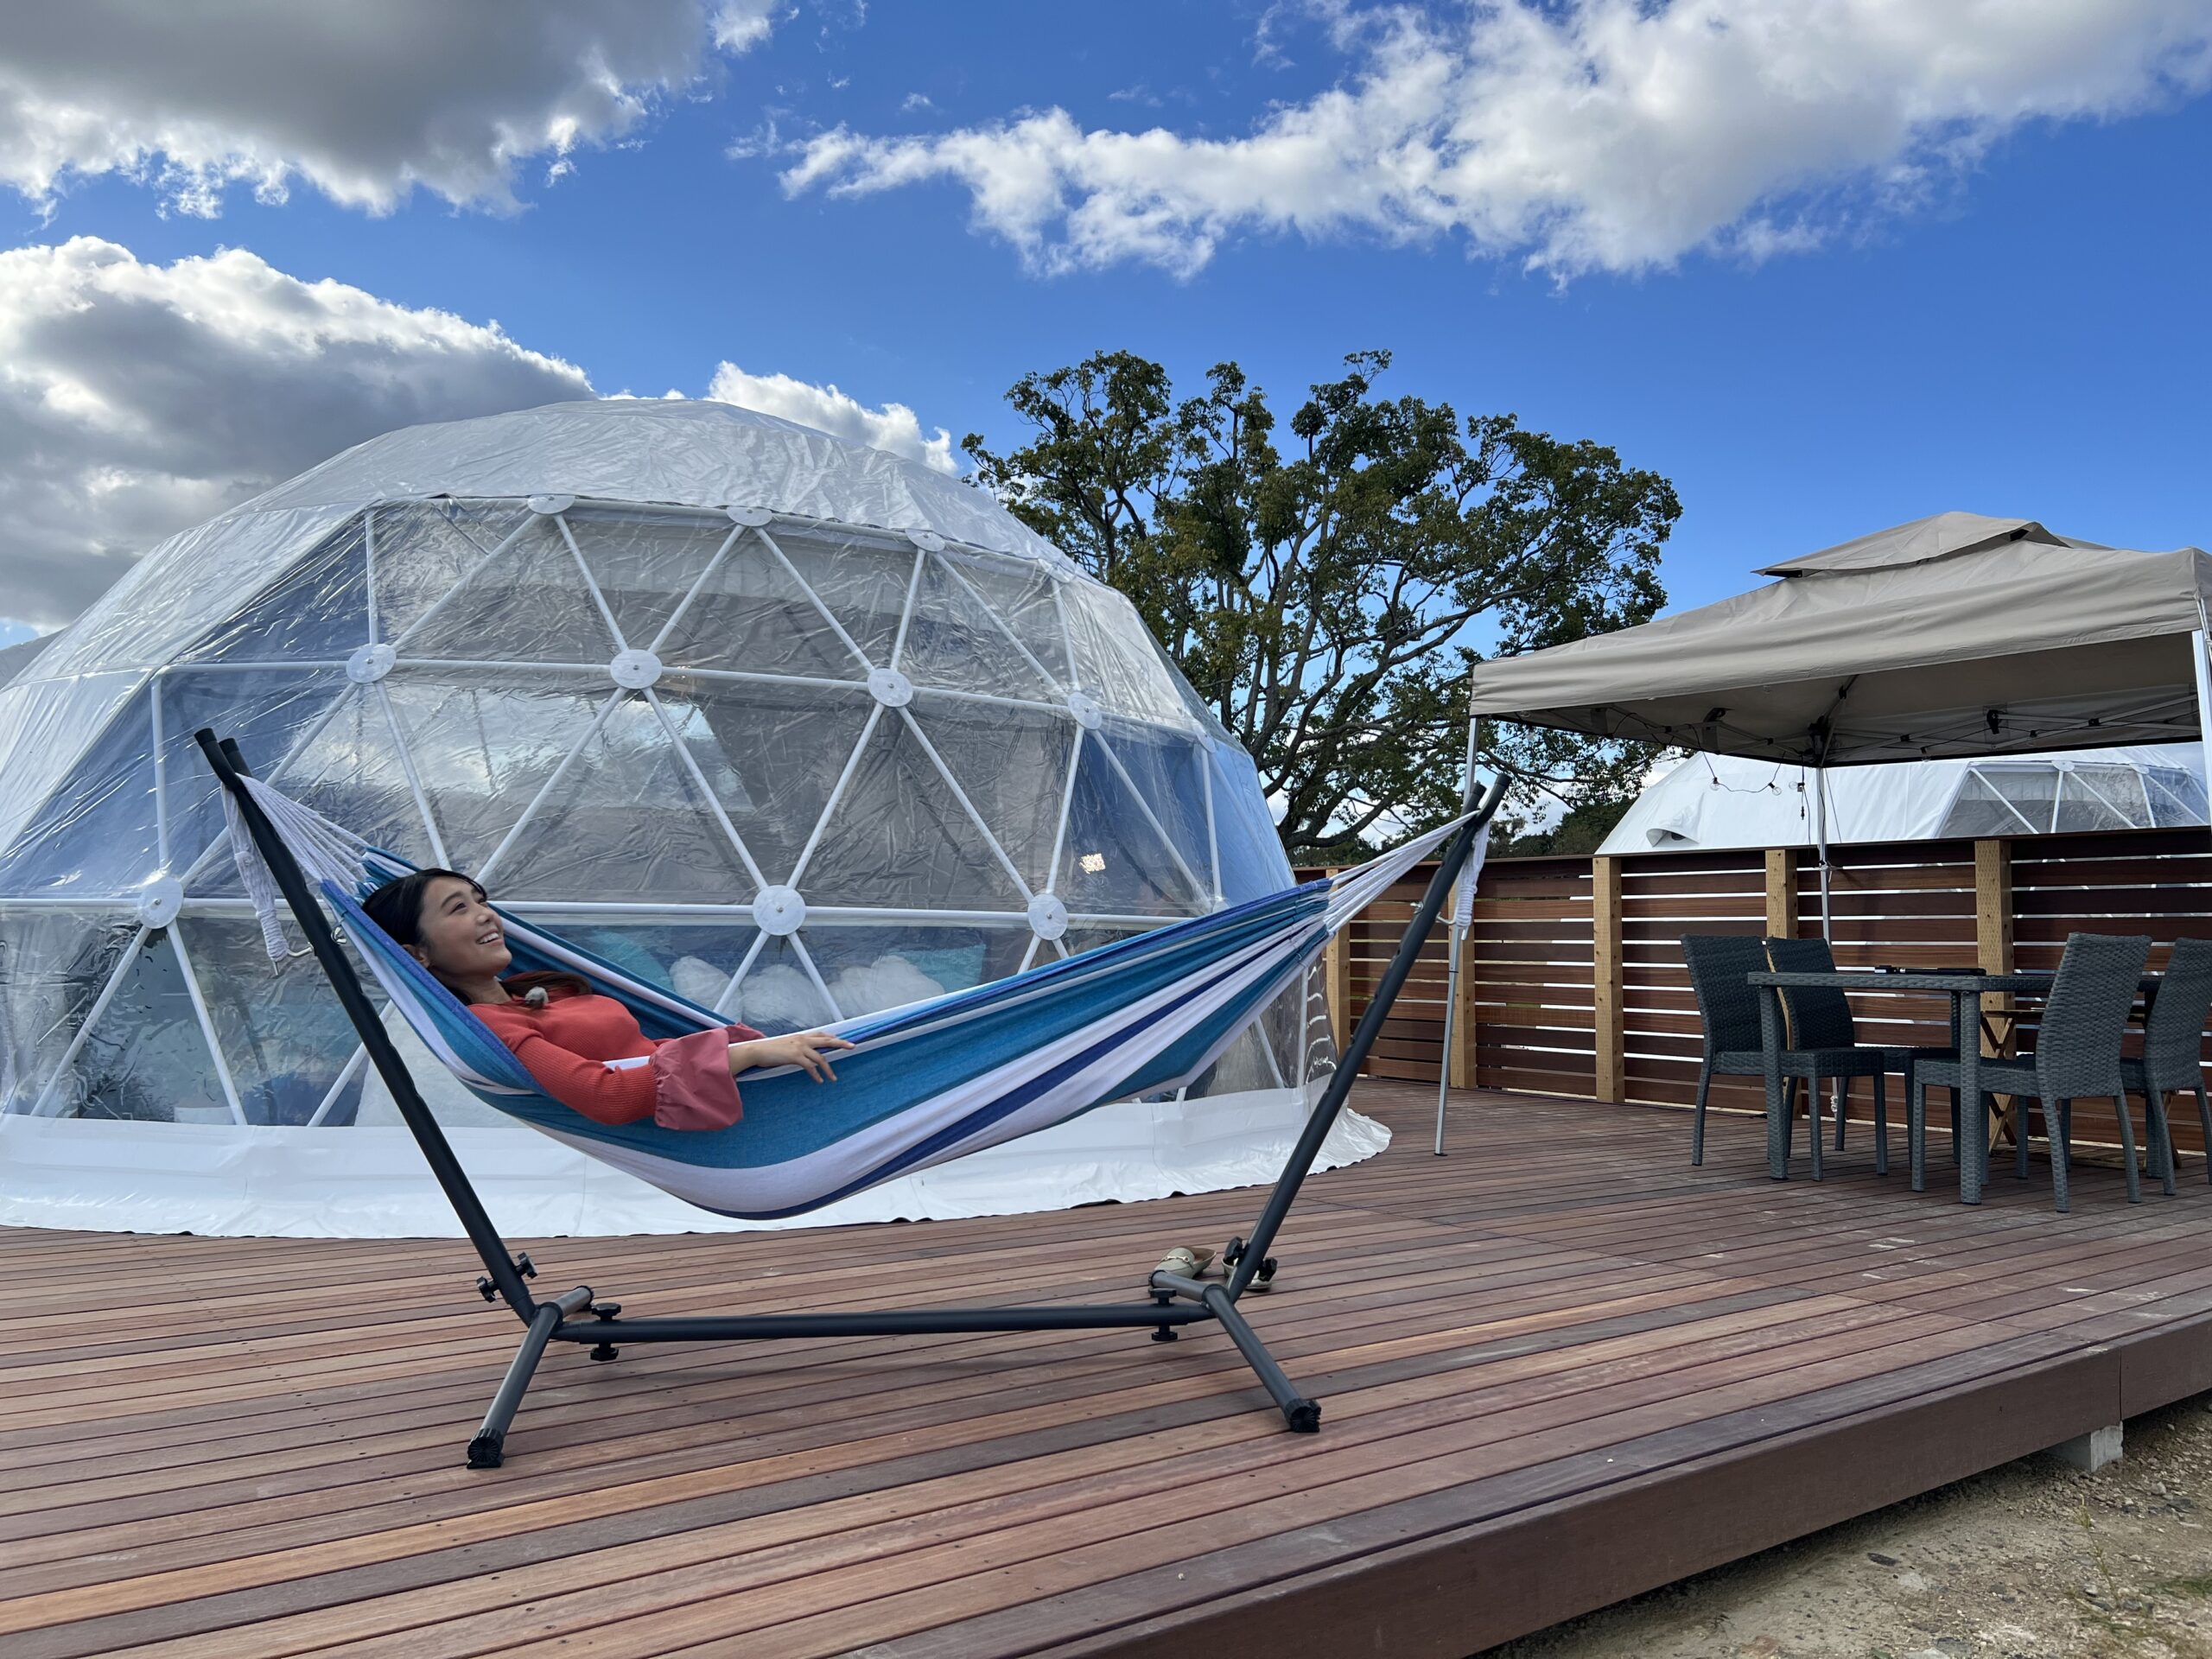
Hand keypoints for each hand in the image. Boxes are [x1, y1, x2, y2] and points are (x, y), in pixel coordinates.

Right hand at [729, 1030, 856, 1082]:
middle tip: (853, 1046)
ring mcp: (799, 1047)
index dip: (832, 1037)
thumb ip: (796, 1047)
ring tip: (833, 1078)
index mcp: (800, 1037)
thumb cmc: (769, 1050)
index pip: (821, 1034)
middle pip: (827, 1041)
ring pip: (820, 1057)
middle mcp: (802, 1040)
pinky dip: (816, 1074)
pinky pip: (810, 1066)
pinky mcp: (795, 1056)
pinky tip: (819, 1081)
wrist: (757, 1051)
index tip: (841, 1040)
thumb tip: (802, 1054)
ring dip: (828, 1069)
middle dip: (841, 1043)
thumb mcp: (785, 1046)